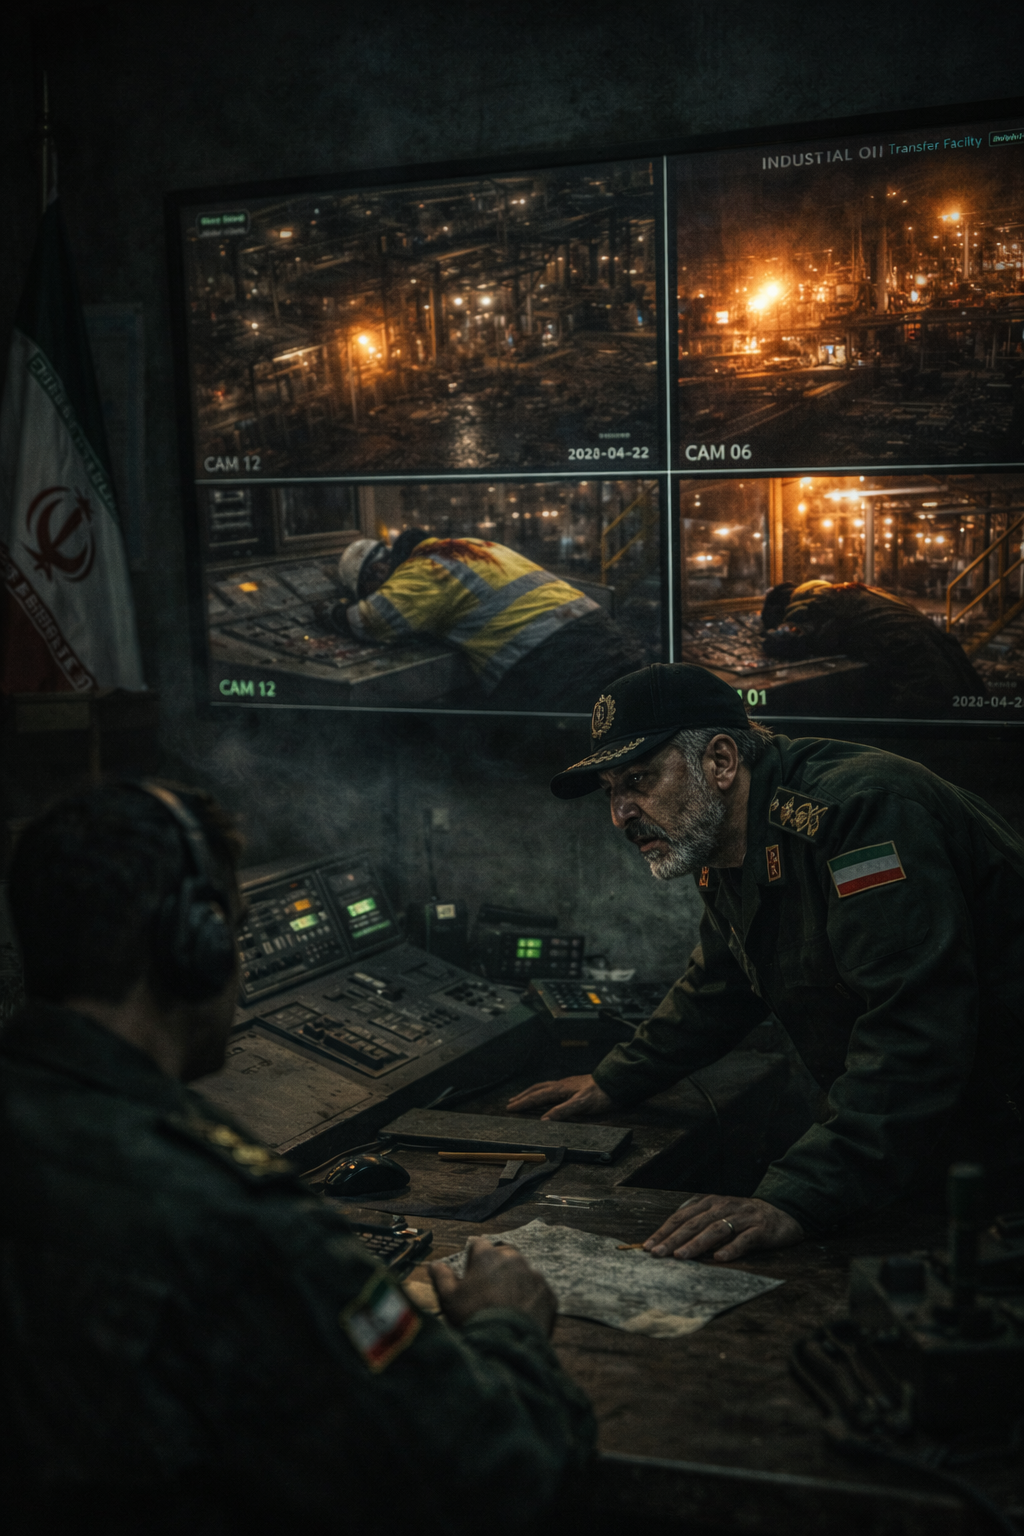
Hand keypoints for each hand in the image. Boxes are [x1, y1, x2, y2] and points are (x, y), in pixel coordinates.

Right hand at [429, 1236, 556, 1334]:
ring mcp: (534, 1276)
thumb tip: (434, 1264)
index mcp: (488, 1255)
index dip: (473, 1259)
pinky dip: (531, 1299)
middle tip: (489, 1290)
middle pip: (504, 1255)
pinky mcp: (549, 1294)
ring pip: (523, 1273)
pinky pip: (538, 1292)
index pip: (478, 1245)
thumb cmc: (473, 1316)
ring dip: (516, 1282)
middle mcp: (514, 1259)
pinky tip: (522, 1315)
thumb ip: (441, 1277)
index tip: (471, 1275)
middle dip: (497, 1267)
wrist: (507, 1344)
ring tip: (507, 1305)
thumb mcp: (448, 1298)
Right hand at [505, 1074, 612, 1121]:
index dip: (523, 1103)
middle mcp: (561, 1085)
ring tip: (522, 1097)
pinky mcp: (573, 1085)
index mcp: (560, 1089)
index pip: (537, 1097)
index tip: (510, 1108)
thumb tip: (543, 1120)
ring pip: (544, 1087)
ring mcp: (567, 1084)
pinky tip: (546, 1094)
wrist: (615, 1083)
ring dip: (531, 1093)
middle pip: (537, 1090)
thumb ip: (562, 1111)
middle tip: (510, 1103)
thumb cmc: (599, 1095)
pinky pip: (552, 1087)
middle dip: (523, 1097)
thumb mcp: (581, 1105)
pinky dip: (542, 1091)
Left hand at [644, 1195, 802, 1261]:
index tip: (648, 1246)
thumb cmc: (742, 1219)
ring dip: (697, 1243)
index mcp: (710, 1203)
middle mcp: (724, 1207)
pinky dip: (732, 1248)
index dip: (664, 1231)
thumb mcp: (718, 1216)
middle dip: (674, 1239)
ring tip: (681, 1256)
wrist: (780, 1214)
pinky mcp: (760, 1229)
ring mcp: (742, 1217)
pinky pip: (744, 1239)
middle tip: (658, 1253)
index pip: (681, 1217)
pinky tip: (720, 1258)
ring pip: (716, 1230)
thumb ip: (698, 1225)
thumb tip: (670, 1243)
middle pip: (694, 1223)